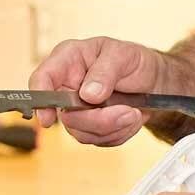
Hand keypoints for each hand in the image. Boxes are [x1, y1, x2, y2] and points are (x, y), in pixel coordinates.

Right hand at [26, 36, 163, 145]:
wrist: (154, 81)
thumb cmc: (134, 60)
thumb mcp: (124, 55)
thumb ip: (104, 71)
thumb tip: (88, 94)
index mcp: (68, 60)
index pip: (42, 79)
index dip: (41, 100)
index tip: (49, 118)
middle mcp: (67, 86)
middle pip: (65, 115)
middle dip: (98, 119)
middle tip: (127, 112)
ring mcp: (76, 109)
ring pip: (81, 132)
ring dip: (112, 127)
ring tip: (133, 112)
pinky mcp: (89, 126)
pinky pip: (97, 140)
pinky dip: (119, 133)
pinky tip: (130, 118)